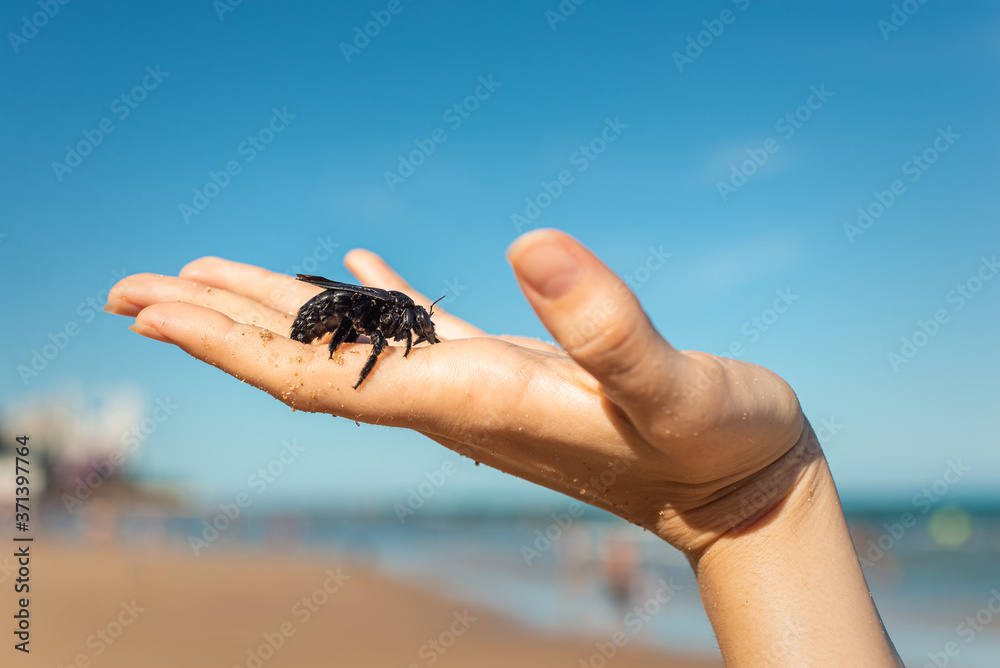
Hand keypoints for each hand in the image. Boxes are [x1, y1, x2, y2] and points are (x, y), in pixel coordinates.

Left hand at [105, 229, 812, 555]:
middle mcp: (460, 401)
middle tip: (128, 289)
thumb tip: (531, 243)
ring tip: (204, 274)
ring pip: (354, 343)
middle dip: (215, 327)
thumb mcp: (677, 386)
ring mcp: (480, 387)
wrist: (746, 491)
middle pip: (311, 365)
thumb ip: (608, 326)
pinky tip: (350, 262)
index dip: (234, 346)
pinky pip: (420, 328)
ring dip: (274, 311)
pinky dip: (373, 294)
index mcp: (480, 401)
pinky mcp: (514, 370)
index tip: (153, 310)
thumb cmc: (723, 447)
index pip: (326, 379)